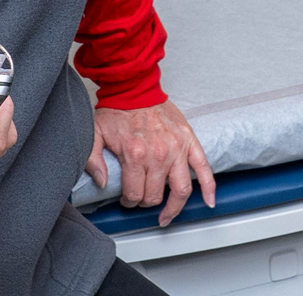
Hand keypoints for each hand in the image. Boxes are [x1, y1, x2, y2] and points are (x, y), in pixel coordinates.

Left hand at [85, 102, 215, 226]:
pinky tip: (209, 202)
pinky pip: (204, 168)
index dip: (129, 202)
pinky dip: (209, 188)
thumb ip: (93, 160)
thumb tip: (102, 183)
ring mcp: (176, 149)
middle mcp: (158, 154)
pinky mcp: (189, 141)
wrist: (134, 88)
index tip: (127, 199)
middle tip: (141, 199)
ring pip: (181, 190)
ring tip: (167, 215)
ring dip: (174, 207)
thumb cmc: (116, 111)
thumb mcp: (95, 134)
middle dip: (146, 202)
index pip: (135, 194)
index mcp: (135, 154)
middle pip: (155, 195)